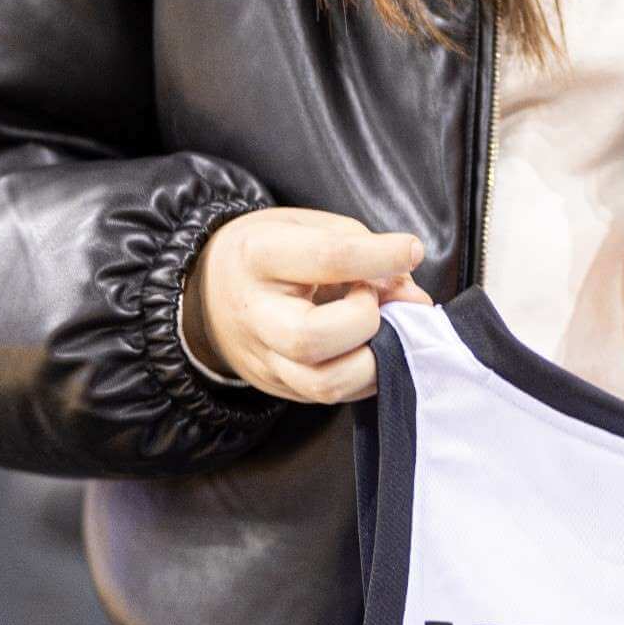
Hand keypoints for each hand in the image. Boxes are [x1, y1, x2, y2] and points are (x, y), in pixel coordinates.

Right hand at [182, 207, 432, 402]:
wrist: (210, 291)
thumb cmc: (270, 250)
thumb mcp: (310, 227)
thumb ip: (365, 252)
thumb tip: (413, 298)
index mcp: (259, 255)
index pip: (328, 259)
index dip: (380, 256)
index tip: (411, 249)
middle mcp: (256, 314)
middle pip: (312, 337)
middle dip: (365, 320)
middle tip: (373, 298)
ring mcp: (264, 360)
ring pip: (325, 383)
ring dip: (373, 358)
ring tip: (379, 327)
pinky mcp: (280, 388)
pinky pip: (333, 396)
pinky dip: (366, 375)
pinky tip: (371, 347)